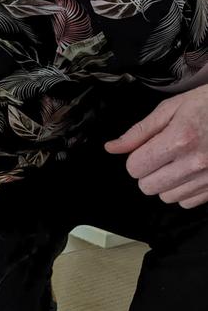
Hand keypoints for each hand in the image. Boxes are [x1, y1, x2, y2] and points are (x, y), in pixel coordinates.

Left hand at [104, 86, 207, 207]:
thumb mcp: (172, 107)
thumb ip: (140, 131)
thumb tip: (112, 148)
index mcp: (179, 139)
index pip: (135, 167)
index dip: (136, 157)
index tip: (147, 148)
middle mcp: (193, 163)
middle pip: (147, 187)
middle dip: (148, 171)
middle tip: (162, 154)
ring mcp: (207, 178)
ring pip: (166, 197)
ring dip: (166, 183)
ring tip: (179, 161)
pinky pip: (187, 203)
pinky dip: (184, 190)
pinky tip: (191, 172)